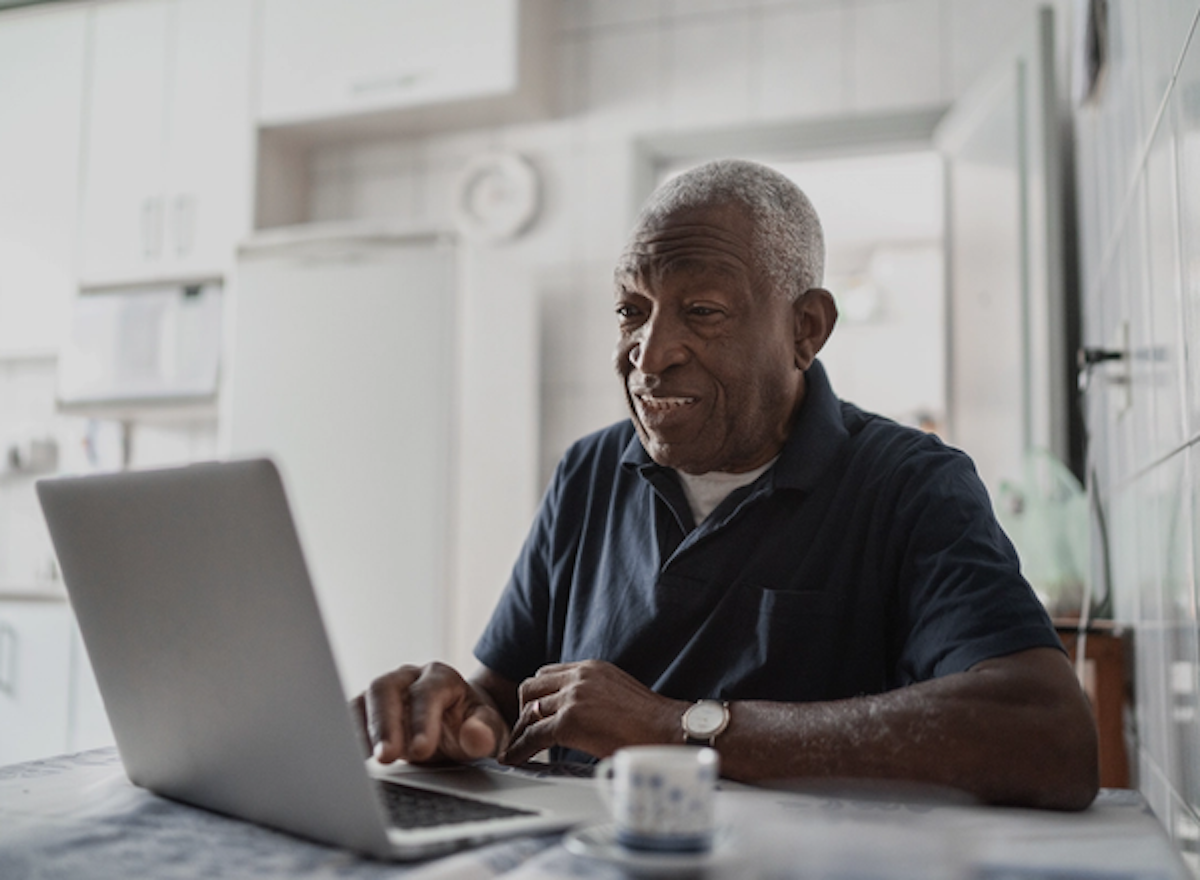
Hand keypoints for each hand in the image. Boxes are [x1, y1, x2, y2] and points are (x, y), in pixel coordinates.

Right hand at [350, 662, 509, 764]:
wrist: (460, 725)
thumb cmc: (473, 725)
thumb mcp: (489, 730)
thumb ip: (485, 732)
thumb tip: (476, 737)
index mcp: (440, 677)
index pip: (427, 692)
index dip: (422, 720)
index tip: (421, 750)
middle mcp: (408, 678)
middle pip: (386, 689)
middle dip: (384, 724)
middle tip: (387, 757)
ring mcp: (386, 692)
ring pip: (364, 700)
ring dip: (362, 731)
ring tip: (365, 761)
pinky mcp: (368, 710)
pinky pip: (351, 717)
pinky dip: (349, 736)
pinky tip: (350, 759)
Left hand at [500, 660, 685, 764]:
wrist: (669, 730)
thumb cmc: (652, 720)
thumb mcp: (618, 692)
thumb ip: (595, 695)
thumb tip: (583, 713)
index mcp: (591, 668)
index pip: (548, 675)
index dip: (538, 696)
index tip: (534, 713)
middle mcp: (579, 676)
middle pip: (531, 687)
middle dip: (524, 710)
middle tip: (524, 731)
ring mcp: (573, 697)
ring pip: (529, 711)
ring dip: (520, 731)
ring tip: (516, 748)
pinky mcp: (570, 721)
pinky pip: (533, 736)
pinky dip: (520, 749)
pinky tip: (514, 759)